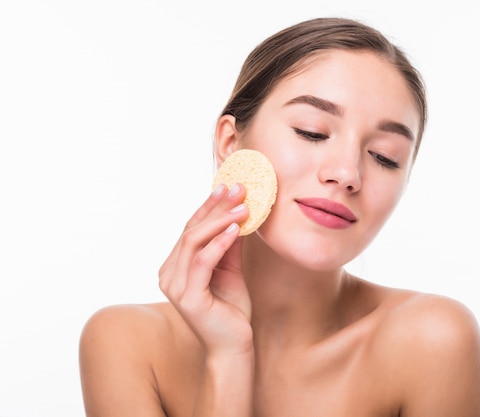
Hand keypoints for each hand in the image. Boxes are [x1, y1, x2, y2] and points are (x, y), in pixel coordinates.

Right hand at [158, 183, 252, 355]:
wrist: (234, 346)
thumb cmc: (231, 309)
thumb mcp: (231, 269)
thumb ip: (229, 244)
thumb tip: (238, 211)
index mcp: (175, 266)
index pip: (190, 229)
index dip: (208, 206)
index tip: (228, 186)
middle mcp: (168, 274)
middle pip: (190, 231)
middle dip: (215, 207)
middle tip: (237, 189)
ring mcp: (175, 286)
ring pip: (193, 242)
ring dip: (219, 221)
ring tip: (242, 207)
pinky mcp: (188, 298)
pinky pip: (203, 262)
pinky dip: (219, 243)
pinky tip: (236, 229)